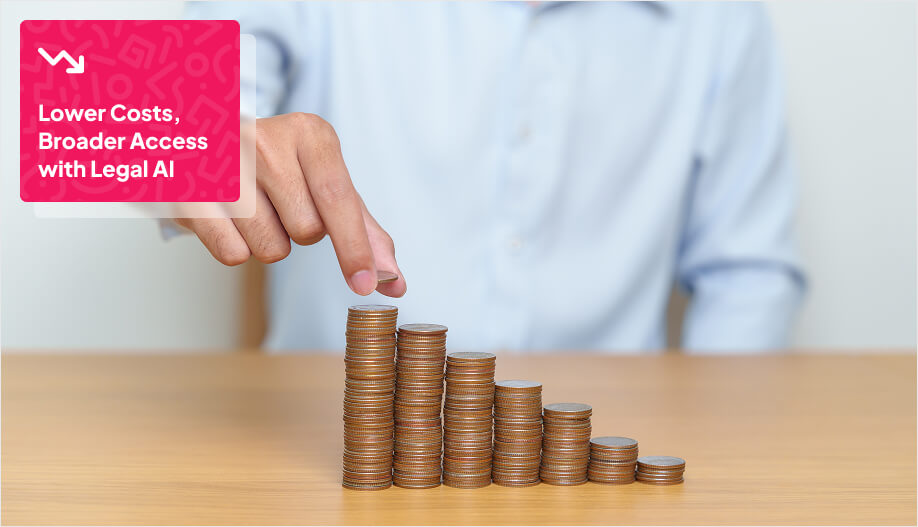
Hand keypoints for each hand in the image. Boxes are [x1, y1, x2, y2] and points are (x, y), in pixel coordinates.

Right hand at [174, 113, 405, 297]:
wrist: (200, 141)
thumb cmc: (276, 167)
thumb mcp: (323, 182)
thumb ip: (363, 230)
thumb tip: (394, 281)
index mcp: (309, 132)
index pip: (338, 198)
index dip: (355, 247)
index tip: (366, 284)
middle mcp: (266, 141)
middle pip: (308, 230)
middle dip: (302, 231)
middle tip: (281, 202)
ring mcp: (224, 165)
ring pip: (272, 249)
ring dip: (269, 242)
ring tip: (253, 207)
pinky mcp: (190, 195)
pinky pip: (233, 256)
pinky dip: (237, 248)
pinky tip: (227, 218)